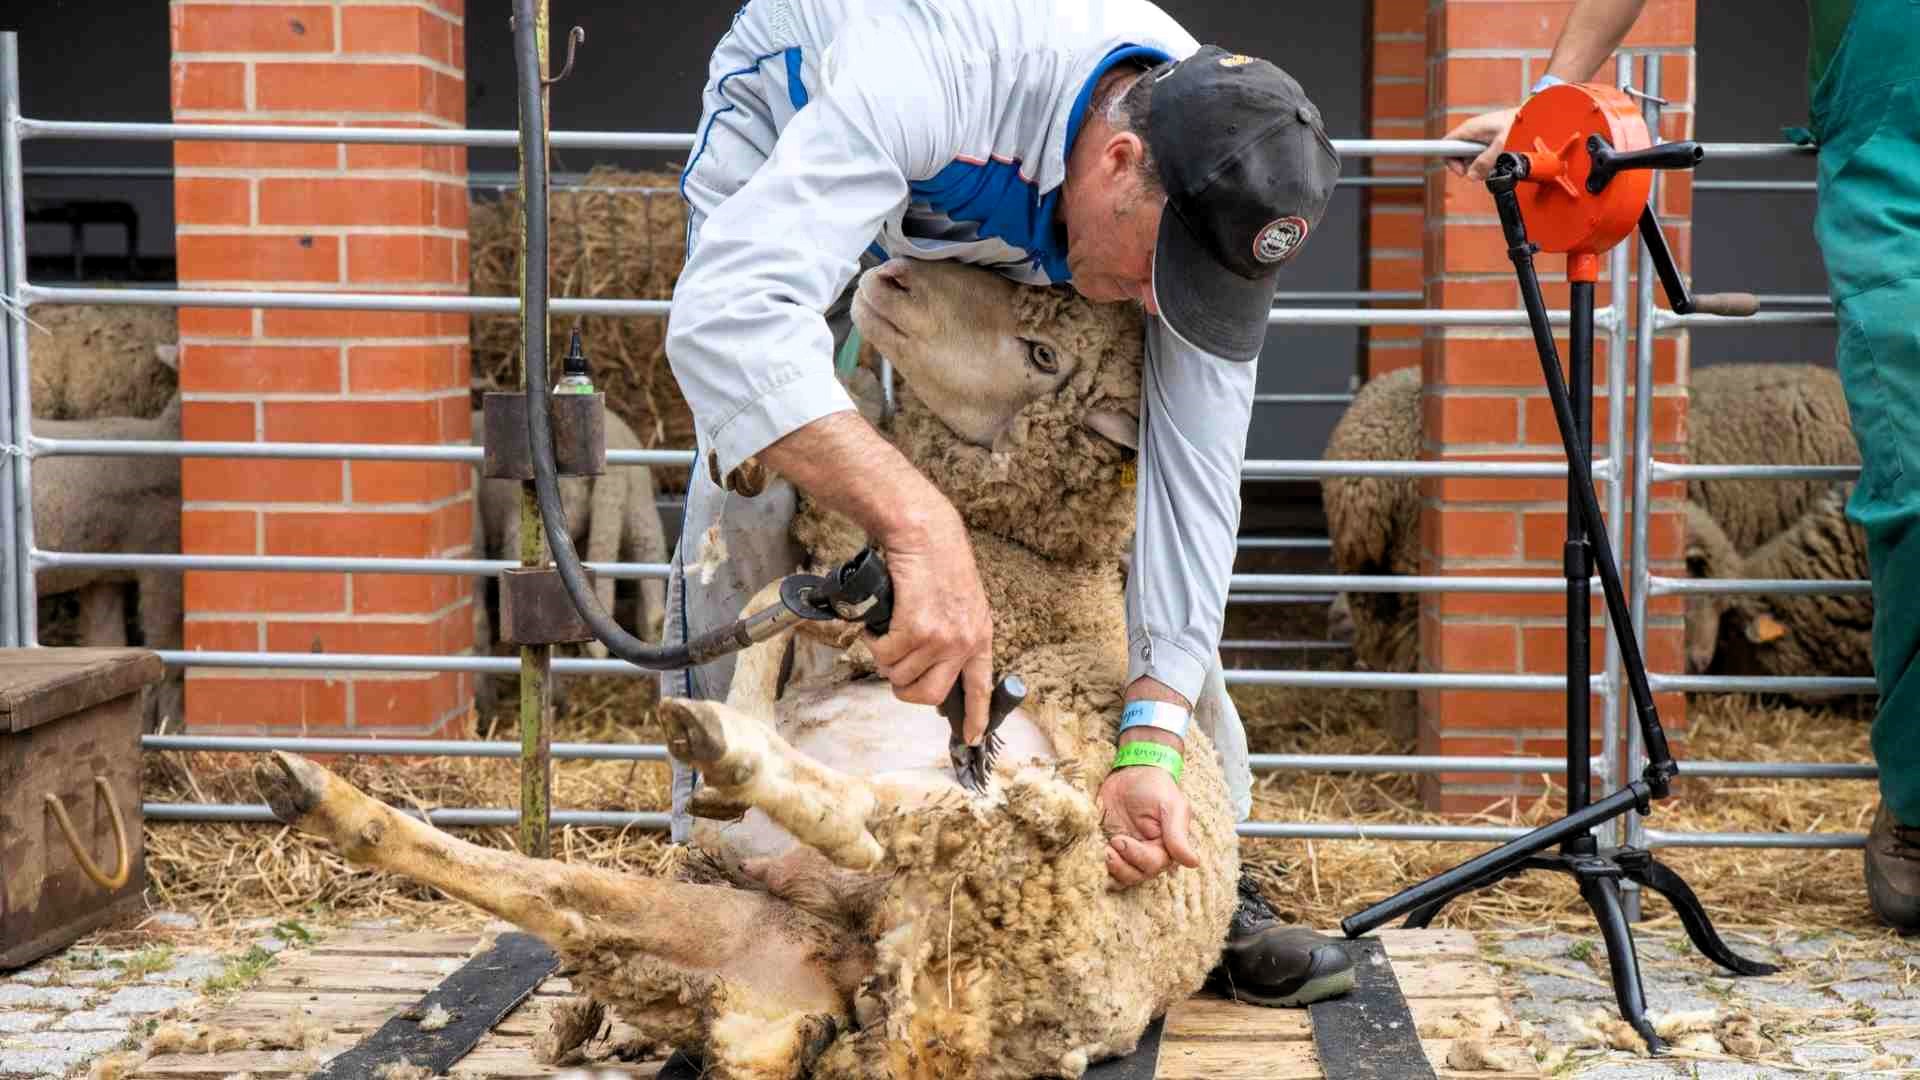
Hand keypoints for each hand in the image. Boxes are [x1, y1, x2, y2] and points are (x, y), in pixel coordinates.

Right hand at [866, 503, 994, 744]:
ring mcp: (942, 639)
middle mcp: (964, 643)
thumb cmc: (936, 561)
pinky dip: (875, 642)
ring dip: (886, 658)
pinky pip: (886, 656)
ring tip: (887, 631)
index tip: (973, 738)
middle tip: (895, 667)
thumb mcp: (960, 601)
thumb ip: (953, 634)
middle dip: (905, 688)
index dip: (976, 717)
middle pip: (929, 696)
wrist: (925, 533)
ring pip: (901, 676)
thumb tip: (931, 666)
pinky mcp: (917, 631)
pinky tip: (879, 624)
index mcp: (980, 637)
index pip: (981, 688)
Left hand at [1098, 759, 1199, 888]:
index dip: (1135, 857)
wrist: (1132, 772)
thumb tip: (1193, 862)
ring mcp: (1126, 853)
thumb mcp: (1171, 806)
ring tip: (1101, 851)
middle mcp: (1146, 854)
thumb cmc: (1156, 787)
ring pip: (1120, 876)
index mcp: (1165, 848)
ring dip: (1109, 868)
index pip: (1152, 865)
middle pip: (1135, 876)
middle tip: (1108, 848)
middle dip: (1120, 866)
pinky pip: (1104, 865)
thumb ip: (1178, 834)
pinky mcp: (1109, 847)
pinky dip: (1097, 863)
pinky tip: (1092, 851)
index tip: (1119, 840)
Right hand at [1442, 107, 1518, 180]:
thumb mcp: (1500, 146)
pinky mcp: (1486, 138)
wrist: (1530, 115)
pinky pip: (1479, 152)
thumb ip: (1485, 162)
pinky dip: (1486, 160)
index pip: (1445, 146)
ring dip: (1479, 164)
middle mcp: (1470, 131)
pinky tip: (1496, 159)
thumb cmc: (1517, 123)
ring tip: (1493, 164)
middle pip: (1457, 154)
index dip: (1450, 162)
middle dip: (1468, 166)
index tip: (1462, 171)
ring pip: (1469, 155)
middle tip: (1481, 171)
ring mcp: (1477, 134)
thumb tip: (1472, 175)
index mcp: (1468, 129)